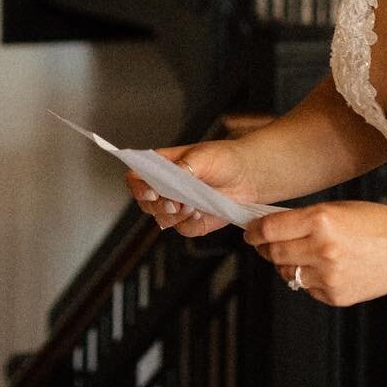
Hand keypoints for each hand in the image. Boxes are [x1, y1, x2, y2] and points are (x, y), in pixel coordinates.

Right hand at [125, 140, 260, 237]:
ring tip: (192, 207)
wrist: (249, 174)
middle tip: (174, 204)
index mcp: (162, 166)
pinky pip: (184, 229)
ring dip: (175, 216)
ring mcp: (179, 205)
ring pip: (162, 219)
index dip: (139, 187)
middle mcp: (166, 187)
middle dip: (159, 206)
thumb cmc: (224, 158)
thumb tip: (171, 178)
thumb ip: (184, 168)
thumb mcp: (203, 157)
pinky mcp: (193, 221)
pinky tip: (200, 214)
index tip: (151, 192)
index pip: (137, 177)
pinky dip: (189, 224)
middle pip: (146, 203)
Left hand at [244, 200, 386, 306]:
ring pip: (287, 273)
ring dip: (286, 264)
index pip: (270, 228)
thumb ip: (305, 218)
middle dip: (265, 248)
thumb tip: (271, 228)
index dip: (255, 231)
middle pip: (274, 252)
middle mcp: (322, 248)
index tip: (250, 232)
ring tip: (302, 254)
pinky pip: (308, 288)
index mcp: (321, 219)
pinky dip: (309, 279)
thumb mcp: (338, 208)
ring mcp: (328, 276)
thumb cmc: (377, 223)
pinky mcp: (336, 296)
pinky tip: (326, 268)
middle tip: (264, 244)